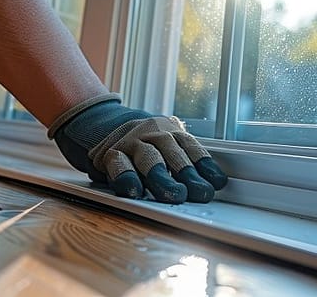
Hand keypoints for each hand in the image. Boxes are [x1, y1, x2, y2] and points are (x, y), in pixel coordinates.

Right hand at [48, 94, 227, 203]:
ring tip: (174, 195)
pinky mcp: (110, 153)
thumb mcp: (164, 144)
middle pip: (173, 153)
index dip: (205, 166)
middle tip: (199, 193)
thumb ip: (184, 160)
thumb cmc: (142, 142)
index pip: (191, 148)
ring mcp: (131, 141)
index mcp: (170, 131)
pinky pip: (119, 165)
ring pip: (149, 158)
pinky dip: (127, 178)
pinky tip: (134, 191)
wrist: (99, 120)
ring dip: (163, 178)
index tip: (217, 183)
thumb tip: (214, 184)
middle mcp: (152, 132)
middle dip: (188, 174)